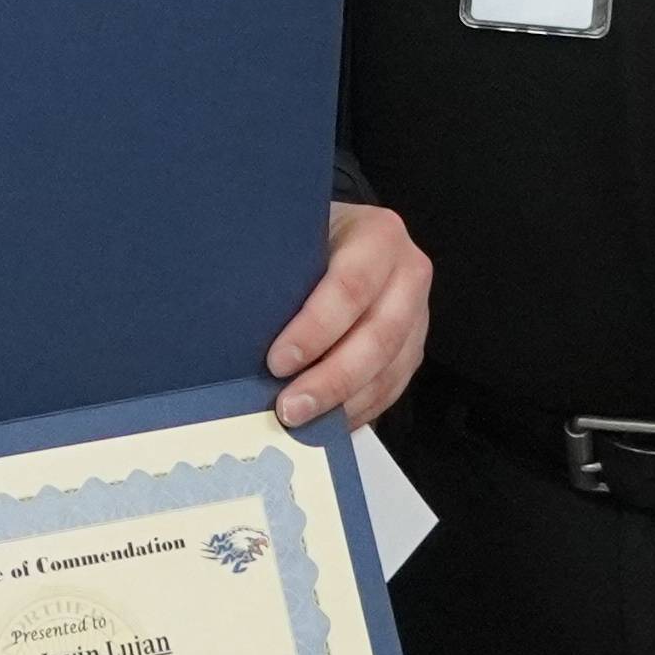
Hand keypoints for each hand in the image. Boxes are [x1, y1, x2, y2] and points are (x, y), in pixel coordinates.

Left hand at [265, 202, 431, 430]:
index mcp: (379, 236)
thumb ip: (282, 267)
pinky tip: (325, 423)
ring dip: (341, 403)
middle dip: (329, 380)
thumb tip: (237, 320)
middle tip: (288, 408)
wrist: (348, 235)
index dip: (315, 329)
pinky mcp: (412, 349)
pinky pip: (389, 389)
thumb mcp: (298, 232)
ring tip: (301, 422)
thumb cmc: (310, 235)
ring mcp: (417, 316)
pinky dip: (356, 410)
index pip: (350, 288)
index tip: (277, 361)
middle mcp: (408, 275)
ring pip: (386, 371)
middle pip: (376, 339)